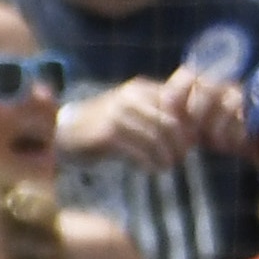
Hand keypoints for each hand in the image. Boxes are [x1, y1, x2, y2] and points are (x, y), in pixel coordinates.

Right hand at [59, 72, 238, 172]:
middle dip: (181, 144)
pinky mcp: (108, 134)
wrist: (66, 130)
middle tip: (180, 158)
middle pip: (171, 122)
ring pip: (157, 138)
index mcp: (141, 89)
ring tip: (166, 166)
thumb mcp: (133, 111)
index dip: (190, 124)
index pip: (178, 102)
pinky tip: (151, 170)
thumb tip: (192, 134)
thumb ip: (159, 115)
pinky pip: (139, 152)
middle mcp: (131, 97)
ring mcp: (118, 114)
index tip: (192, 142)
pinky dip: (150, 164)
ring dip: (167, 157)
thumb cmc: (105, 124)